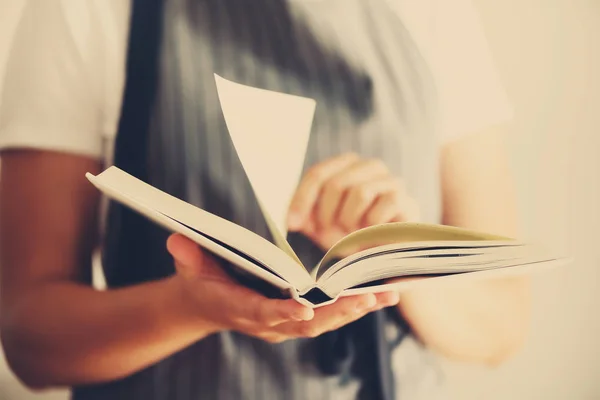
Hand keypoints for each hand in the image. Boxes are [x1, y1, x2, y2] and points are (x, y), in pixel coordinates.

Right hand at [167, 234, 399, 342]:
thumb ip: (187, 255)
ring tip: (386, 294)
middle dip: (338, 312)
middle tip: (367, 297)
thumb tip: (177, 239)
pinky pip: (329, 315)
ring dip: (355, 309)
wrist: (204, 304)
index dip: (283, 312)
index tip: (305, 307)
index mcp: (240, 308)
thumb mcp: (189, 265)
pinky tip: (380, 294)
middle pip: (306, 323)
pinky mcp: (297, 318)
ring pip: (325, 322)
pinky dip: (354, 306)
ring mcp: (284, 323)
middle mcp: (267, 322)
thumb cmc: (199, 280)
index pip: (263, 313)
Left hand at [287, 153, 419, 251]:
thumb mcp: (320, 224)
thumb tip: (291, 220)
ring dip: (349, 221)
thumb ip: (304, 214)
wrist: (382, 257)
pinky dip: (371, 228)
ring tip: (353, 233)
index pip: (317, 173)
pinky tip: (373, 234)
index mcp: (347, 165)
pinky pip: (380, 209)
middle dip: (326, 214)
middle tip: (327, 232)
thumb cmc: (350, 236)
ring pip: (359, 193)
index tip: (293, 224)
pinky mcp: (405, 200)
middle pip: (336, 183)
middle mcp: (371, 167)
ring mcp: (391, 181)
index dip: (302, 200)